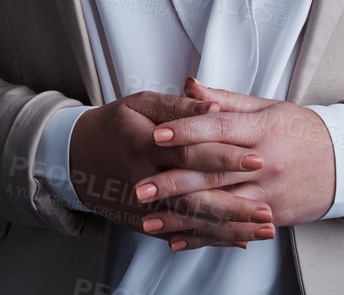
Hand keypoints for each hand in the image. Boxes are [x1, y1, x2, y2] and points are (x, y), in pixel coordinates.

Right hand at [68, 90, 277, 249]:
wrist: (76, 157)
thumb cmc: (115, 125)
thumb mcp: (141, 104)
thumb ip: (179, 108)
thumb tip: (213, 107)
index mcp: (143, 144)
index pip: (189, 152)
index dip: (224, 157)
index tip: (256, 159)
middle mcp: (141, 180)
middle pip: (193, 196)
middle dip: (233, 205)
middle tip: (267, 208)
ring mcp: (141, 208)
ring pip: (191, 222)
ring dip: (229, 228)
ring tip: (262, 229)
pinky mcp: (143, 223)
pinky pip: (181, 233)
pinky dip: (211, 239)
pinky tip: (239, 240)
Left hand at [136, 77, 336, 245]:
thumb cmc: (301, 131)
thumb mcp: (268, 108)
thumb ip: (225, 101)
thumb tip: (189, 86)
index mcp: (263, 129)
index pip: (219, 129)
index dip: (186, 131)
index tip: (156, 135)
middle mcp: (265, 162)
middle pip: (214, 172)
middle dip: (173, 181)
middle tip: (140, 187)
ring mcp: (269, 193)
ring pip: (219, 206)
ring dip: (181, 216)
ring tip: (149, 220)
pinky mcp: (273, 216)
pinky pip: (233, 227)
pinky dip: (204, 236)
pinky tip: (177, 239)